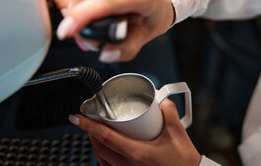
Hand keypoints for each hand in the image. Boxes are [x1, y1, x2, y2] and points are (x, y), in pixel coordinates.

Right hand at [54, 0, 174, 62]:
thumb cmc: (151, 17)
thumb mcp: (144, 37)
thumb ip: (126, 49)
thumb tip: (107, 53)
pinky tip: (75, 10)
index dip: (82, 15)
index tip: (68, 31)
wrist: (155, 3)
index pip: (106, 0)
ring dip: (71, 12)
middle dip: (75, 19)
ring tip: (84, 25)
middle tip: (82, 37)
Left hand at [68, 99, 200, 165]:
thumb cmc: (184, 161)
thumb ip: (168, 112)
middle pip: (100, 148)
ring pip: (102, 160)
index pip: (106, 136)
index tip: (77, 118)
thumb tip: (162, 101)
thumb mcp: (177, 132)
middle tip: (89, 121)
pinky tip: (106, 152)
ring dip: (96, 146)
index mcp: (138, 153)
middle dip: (90, 133)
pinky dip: (103, 158)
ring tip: (96, 134)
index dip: (88, 125)